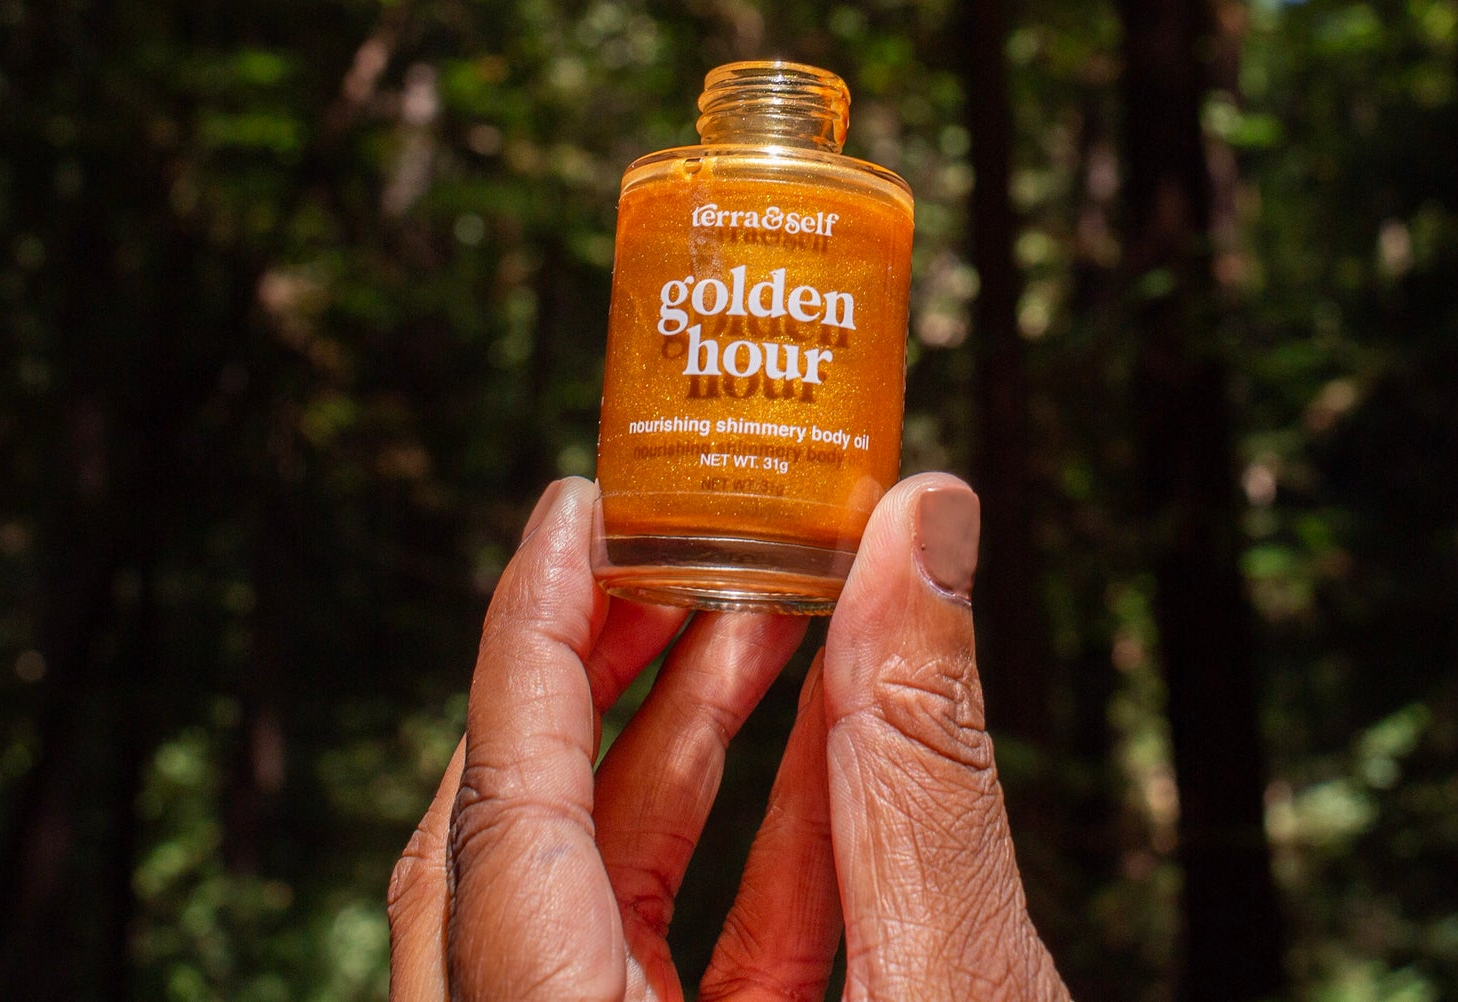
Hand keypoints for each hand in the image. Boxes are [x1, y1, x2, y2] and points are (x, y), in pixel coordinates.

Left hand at [387, 473, 1068, 1000]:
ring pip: (585, 895)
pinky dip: (750, 856)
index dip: (534, 631)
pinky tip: (832, 757)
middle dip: (604, 669)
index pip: (504, 809)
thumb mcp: (954, 992)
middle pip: (511, 837)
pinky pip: (666, 961)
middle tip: (685, 547)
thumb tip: (924, 529)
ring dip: (688, 748)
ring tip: (781, 621)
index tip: (580, 504)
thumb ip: (925, 768)